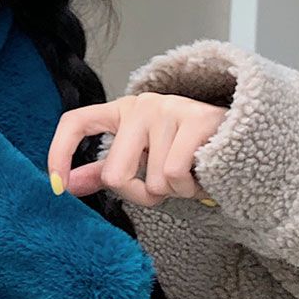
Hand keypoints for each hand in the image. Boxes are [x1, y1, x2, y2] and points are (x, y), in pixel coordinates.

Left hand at [46, 92, 228, 206]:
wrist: (241, 142)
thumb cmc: (182, 152)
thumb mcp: (139, 159)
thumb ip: (102, 170)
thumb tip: (65, 186)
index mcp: (120, 111)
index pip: (76, 122)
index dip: (59, 152)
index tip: (57, 184)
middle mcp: (141, 105)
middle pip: (114, 173)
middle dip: (139, 194)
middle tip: (162, 188)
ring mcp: (168, 109)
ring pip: (152, 181)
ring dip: (174, 191)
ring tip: (189, 173)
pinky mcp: (196, 119)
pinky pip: (175, 176)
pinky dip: (190, 188)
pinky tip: (202, 173)